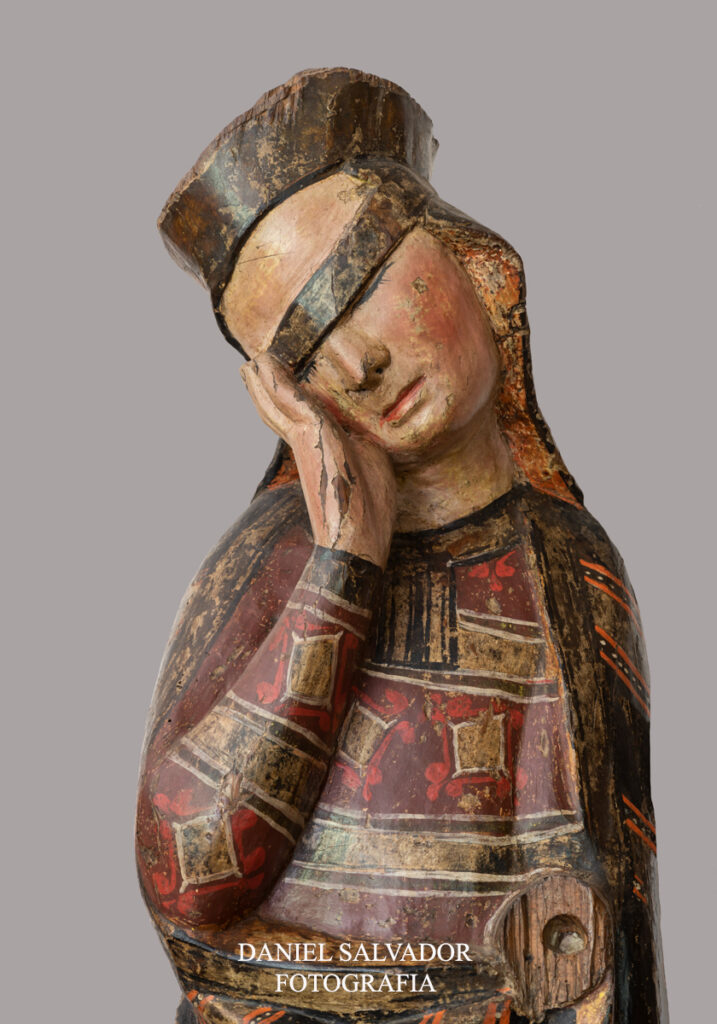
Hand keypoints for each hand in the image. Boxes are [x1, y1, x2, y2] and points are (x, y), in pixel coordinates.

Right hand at [241, 354, 396, 567]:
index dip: (283, 400)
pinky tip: (263, 366)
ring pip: (278, 403)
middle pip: (279, 409)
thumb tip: (363, 433)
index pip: (295, 418)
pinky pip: (291, 401)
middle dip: (264, 388)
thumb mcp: (369, 460)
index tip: (273, 380)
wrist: (361, 540)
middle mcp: (307, 444)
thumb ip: (360, 441)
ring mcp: (306, 439)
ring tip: (251, 362)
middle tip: (250, 365)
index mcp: (319, 448)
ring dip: (263, 381)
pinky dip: (275, 382)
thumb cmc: (370, 509)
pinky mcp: (313, 435)